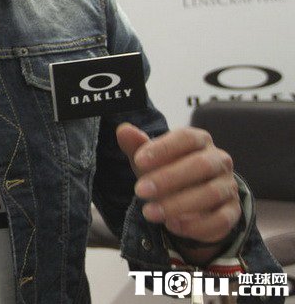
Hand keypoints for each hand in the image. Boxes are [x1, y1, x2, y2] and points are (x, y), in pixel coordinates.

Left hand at [116, 123, 240, 249]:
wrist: (186, 200)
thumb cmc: (164, 171)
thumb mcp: (147, 160)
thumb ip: (136, 146)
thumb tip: (123, 130)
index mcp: (199, 140)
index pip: (186, 138)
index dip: (163, 148)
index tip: (139, 160)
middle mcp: (219, 160)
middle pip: (200, 165)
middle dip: (168, 178)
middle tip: (140, 191)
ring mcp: (228, 185)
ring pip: (211, 193)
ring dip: (178, 205)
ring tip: (150, 213)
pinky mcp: (232, 211)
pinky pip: (221, 219)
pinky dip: (196, 225)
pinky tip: (172, 225)